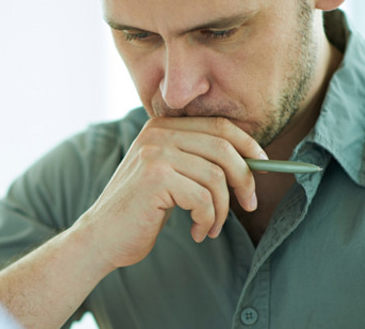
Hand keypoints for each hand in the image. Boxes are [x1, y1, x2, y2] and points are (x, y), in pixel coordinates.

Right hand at [75, 116, 265, 269]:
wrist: (101, 237)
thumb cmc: (140, 211)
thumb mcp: (168, 175)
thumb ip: (196, 160)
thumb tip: (252, 160)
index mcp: (162, 126)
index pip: (219, 126)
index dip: (248, 145)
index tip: (263, 167)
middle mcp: (158, 133)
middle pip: (224, 147)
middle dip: (245, 179)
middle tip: (249, 204)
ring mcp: (155, 153)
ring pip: (217, 176)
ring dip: (222, 210)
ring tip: (210, 227)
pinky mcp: (156, 178)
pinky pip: (204, 199)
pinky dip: (208, 221)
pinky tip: (196, 232)